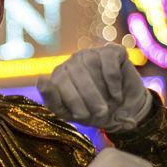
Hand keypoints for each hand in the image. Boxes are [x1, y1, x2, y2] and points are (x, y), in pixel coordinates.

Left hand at [37, 43, 151, 131]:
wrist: (126, 112)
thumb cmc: (95, 113)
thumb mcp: (73, 115)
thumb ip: (54, 101)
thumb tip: (40, 79)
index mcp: (59, 77)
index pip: (56, 82)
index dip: (69, 100)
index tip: (79, 115)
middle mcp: (73, 62)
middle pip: (74, 73)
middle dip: (88, 97)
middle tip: (100, 113)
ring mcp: (91, 54)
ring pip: (90, 64)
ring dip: (101, 89)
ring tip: (110, 103)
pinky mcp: (111, 51)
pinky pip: (108, 60)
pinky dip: (113, 79)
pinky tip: (116, 93)